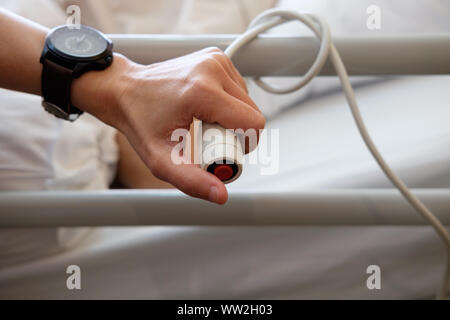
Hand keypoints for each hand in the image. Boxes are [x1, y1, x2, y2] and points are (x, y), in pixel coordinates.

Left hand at [71, 48, 264, 203]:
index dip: (243, 145)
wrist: (124, 90)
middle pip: (252, 113)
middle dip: (236, 133)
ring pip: (247, 100)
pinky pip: (238, 87)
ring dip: (233, 117)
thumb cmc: (140, 123)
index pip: (253, 124)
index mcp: (202, 91)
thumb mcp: (160, 160)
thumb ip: (191, 181)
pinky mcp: (215, 56)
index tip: (218, 149)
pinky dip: (229, 102)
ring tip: (203, 121)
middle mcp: (212, 68)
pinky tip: (207, 107)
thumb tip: (221, 195)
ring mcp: (214, 58)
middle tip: (207, 138)